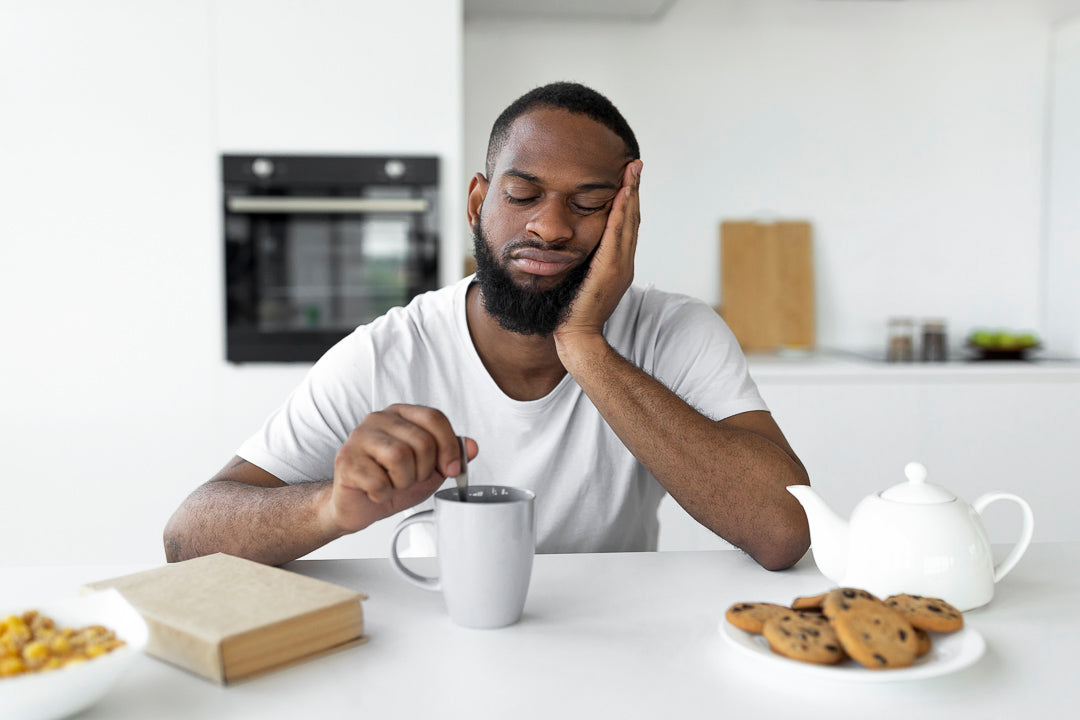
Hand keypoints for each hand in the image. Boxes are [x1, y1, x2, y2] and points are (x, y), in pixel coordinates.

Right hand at [324, 404, 477, 533]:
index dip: (449, 446)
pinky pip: (379, 481)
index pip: (434, 417)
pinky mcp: (346, 460)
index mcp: (401, 414)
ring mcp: (359, 437)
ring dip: (404, 481)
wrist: (358, 505)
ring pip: (399, 456)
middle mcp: (379, 419)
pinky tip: (378, 491)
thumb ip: (451, 454)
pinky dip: (384, 494)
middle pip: (421, 440)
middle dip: (424, 470)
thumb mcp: (430, 469)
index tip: (451, 468)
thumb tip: (471, 447)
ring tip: (394, 483)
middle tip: (413, 479)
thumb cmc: (392, 481)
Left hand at [554, 159, 641, 346]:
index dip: (628, 202)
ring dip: (631, 195)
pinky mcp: (610, 270)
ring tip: (632, 171)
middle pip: (632, 220)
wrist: (577, 338)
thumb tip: (574, 248)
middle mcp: (624, 264)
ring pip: (628, 223)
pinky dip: (621, 214)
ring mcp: (620, 267)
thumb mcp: (581, 282)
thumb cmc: (572, 314)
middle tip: (635, 164)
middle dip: (634, 191)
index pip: (625, 227)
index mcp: (618, 266)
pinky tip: (621, 195)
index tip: (628, 179)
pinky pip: (617, 236)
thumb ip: (584, 265)